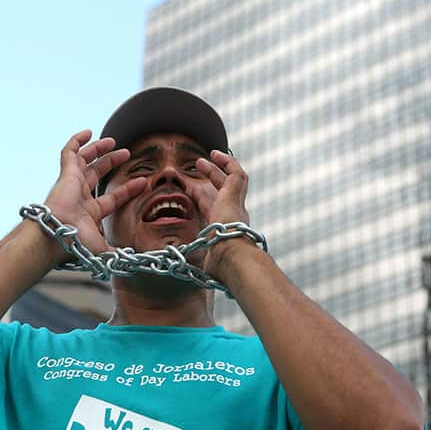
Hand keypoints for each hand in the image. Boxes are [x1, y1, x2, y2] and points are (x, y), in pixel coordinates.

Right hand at [41, 130, 146, 262]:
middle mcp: (80, 197)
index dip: (128, 189)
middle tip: (126, 153)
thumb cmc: (77, 244)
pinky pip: (69, 152)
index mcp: (90, 214)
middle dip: (112, 163)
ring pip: (84, 161)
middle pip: (97, 174)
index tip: (143, 182)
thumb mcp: (103, 249)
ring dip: (98, 149)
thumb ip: (118, 254)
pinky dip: (76, 141)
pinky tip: (87, 132)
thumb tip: (137, 261)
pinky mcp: (65, 174)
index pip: (112, 198)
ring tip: (112, 141)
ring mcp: (72, 184)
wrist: (58, 235)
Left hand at [192, 150, 255, 275]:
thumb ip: (206, 264)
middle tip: (199, 167)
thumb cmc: (221, 268)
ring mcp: (237, 206)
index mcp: (226, 230)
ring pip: (233, 180)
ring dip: (219, 168)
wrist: (234, 260)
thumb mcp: (208, 264)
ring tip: (206, 157)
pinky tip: (215, 155)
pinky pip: (236, 173)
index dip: (204, 199)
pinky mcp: (235, 196)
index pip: (214, 209)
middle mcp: (236, 216)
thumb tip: (201, 274)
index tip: (192, 192)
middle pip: (224, 192)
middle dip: (212, 179)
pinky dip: (227, 162)